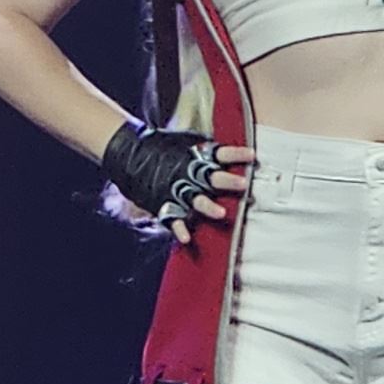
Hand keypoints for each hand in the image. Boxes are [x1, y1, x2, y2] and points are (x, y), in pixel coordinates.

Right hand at [99, 119, 254, 235]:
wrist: (130, 153)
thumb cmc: (165, 148)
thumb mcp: (187, 143)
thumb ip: (208, 149)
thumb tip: (235, 149)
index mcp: (197, 157)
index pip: (221, 153)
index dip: (236, 154)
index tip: (252, 155)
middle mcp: (190, 174)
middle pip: (212, 178)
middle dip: (227, 181)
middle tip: (243, 184)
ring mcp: (177, 190)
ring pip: (196, 200)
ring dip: (208, 207)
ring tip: (221, 213)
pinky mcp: (165, 204)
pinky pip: (173, 219)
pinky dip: (179, 229)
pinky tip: (187, 239)